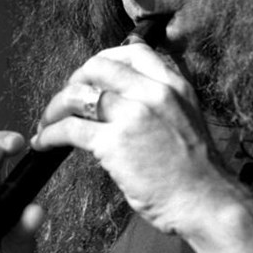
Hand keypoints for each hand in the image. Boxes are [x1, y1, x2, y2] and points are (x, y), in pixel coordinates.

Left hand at [31, 42, 231, 238]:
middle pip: (96, 67)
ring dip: (54, 109)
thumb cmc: (196, 170)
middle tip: (64, 101)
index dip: (102, 61)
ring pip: (76, 95)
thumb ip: (160, 100)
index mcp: (172, 84)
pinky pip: (70, 129)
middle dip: (72, 81)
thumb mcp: (186, 118)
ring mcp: (133, 115)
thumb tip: (125, 95)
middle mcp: (152, 92)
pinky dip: (50, 134)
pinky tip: (44, 143)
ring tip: (47, 124)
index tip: (89, 76)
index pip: (132, 51)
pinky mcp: (115, 143)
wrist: (207, 202)